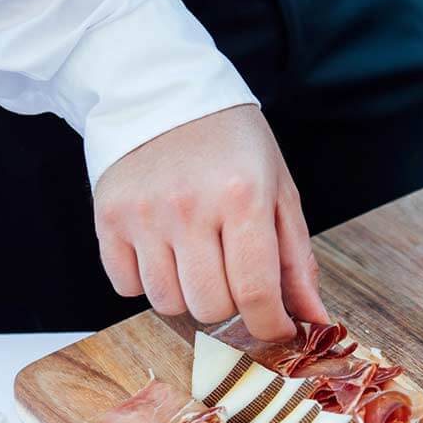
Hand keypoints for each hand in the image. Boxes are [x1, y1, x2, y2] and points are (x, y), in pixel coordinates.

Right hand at [93, 104, 327, 339]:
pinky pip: (127, 288)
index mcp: (241, 197)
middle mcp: (189, 207)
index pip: (255, 294)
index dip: (269, 326)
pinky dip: (147, 280)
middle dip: (228, 303)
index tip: (275, 327)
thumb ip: (296, 261)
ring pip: (168, 303)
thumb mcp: (278, 191)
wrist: (165, 94)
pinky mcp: (108, 218)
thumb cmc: (232, 146)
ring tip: (194, 254)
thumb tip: (314, 320)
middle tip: (230, 269)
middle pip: (210, 308)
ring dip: (187, 293)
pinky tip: (160, 248)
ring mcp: (144, 214)